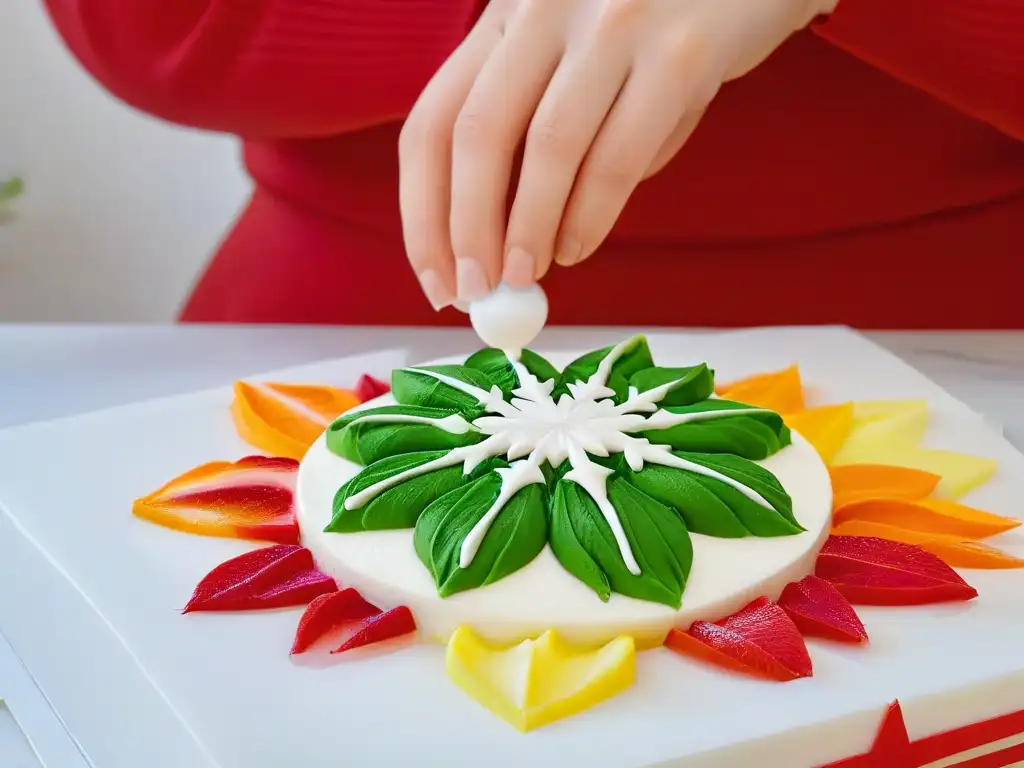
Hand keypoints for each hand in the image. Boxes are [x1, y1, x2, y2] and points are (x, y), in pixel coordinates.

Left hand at [399, 0, 837, 308]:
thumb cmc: (650, 38)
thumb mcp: (573, 67)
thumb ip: (529, 141)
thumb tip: (493, 246)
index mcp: (505, 15)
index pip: (434, 121)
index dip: (422, 213)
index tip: (434, 278)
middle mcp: (544, 7)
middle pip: (476, 134)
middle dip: (467, 230)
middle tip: (475, 292)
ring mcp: (613, 22)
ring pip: (548, 149)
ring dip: (528, 231)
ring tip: (524, 279)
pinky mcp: (680, 52)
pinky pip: (619, 157)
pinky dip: (591, 218)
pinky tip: (576, 249)